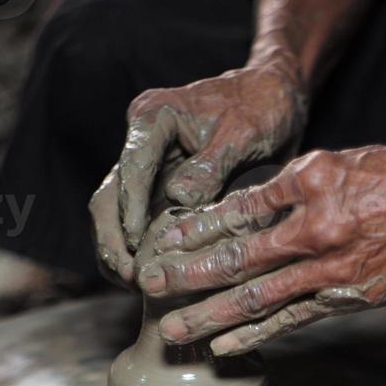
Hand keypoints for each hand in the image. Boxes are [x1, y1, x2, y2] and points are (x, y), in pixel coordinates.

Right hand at [91, 60, 307, 284]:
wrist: (275, 100)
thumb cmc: (262, 108)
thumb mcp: (243, 132)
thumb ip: (210, 165)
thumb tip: (178, 199)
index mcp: (153, 117)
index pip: (132, 168)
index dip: (131, 210)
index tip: (136, 246)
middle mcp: (142, 142)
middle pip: (110, 196)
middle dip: (114, 239)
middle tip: (131, 277)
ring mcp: (149, 168)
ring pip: (117, 215)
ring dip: (121, 251)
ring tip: (135, 284)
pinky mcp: (160, 189)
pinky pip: (139, 224)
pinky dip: (140, 251)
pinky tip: (151, 277)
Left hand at [137, 140, 385, 354]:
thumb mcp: (344, 162)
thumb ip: (296, 188)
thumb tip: (245, 211)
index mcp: (313, 178)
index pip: (239, 207)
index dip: (195, 226)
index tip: (163, 238)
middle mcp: (320, 224)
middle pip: (237, 253)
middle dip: (188, 273)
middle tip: (148, 284)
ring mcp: (336, 266)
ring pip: (259, 293)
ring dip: (211, 313)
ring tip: (174, 327)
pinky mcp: (352, 295)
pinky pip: (294, 318)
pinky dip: (256, 332)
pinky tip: (224, 342)